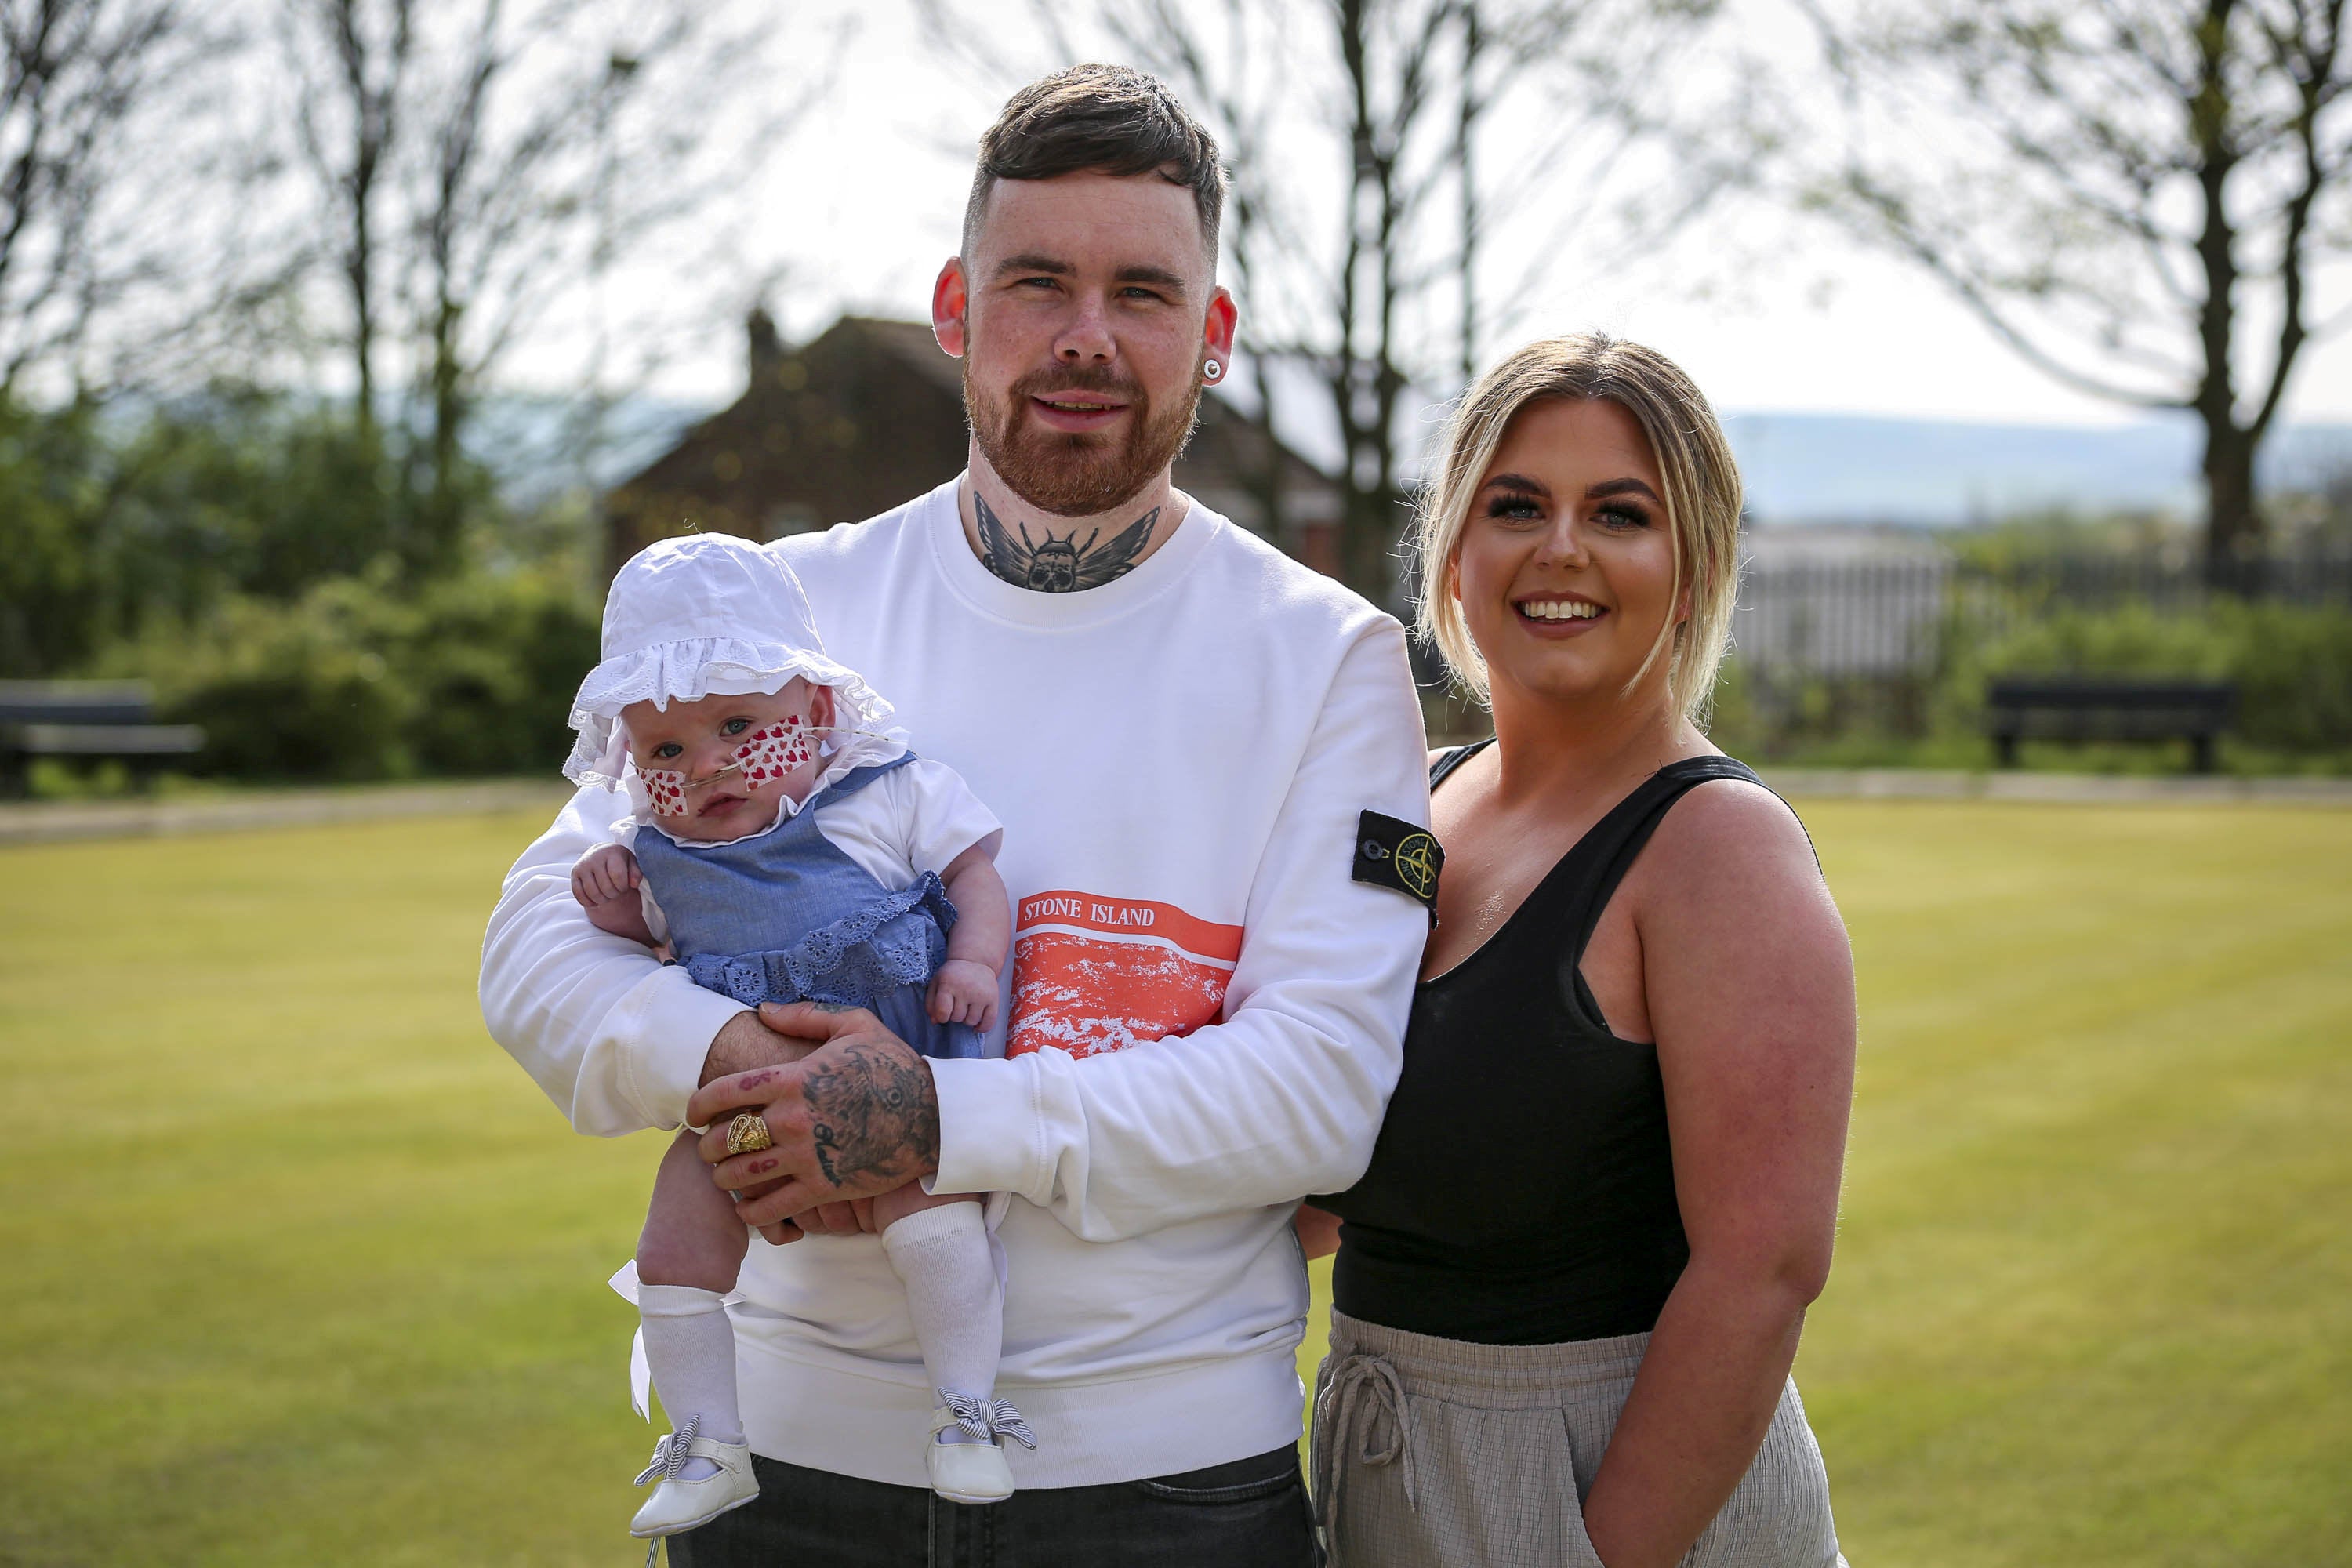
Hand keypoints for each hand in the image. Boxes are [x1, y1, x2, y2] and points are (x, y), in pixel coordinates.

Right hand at [570, 844, 639, 907]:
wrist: (600, 854)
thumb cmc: (619, 861)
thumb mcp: (631, 864)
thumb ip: (636, 873)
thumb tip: (633, 884)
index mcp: (611, 852)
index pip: (618, 876)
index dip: (623, 887)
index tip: (625, 886)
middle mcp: (595, 857)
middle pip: (606, 887)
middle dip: (614, 894)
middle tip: (616, 892)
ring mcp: (582, 865)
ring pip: (593, 893)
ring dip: (602, 900)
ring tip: (607, 896)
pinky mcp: (574, 874)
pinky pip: (579, 894)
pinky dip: (588, 902)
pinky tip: (596, 900)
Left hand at [688, 1002, 941, 1242]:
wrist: (934, 1117)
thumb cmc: (894, 1067)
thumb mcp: (856, 1026)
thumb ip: (805, 1017)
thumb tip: (763, 1010)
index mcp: (795, 1079)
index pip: (724, 1092)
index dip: (698, 1104)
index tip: (693, 1112)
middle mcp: (794, 1119)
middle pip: (725, 1138)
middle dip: (708, 1144)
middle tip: (709, 1146)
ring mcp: (808, 1157)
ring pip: (741, 1175)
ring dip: (724, 1177)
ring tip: (724, 1175)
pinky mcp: (823, 1188)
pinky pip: (771, 1208)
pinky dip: (750, 1211)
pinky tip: (746, 1207)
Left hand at [926, 958, 998, 1029]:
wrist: (975, 961)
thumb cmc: (953, 975)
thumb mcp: (936, 983)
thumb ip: (930, 1003)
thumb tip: (935, 1021)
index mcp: (948, 983)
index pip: (943, 1012)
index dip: (941, 1017)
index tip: (943, 1012)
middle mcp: (966, 988)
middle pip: (957, 1018)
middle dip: (955, 1015)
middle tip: (957, 1004)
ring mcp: (981, 994)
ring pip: (971, 1021)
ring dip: (967, 1019)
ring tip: (967, 1007)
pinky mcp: (993, 998)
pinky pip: (988, 1023)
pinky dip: (982, 1027)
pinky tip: (977, 1024)